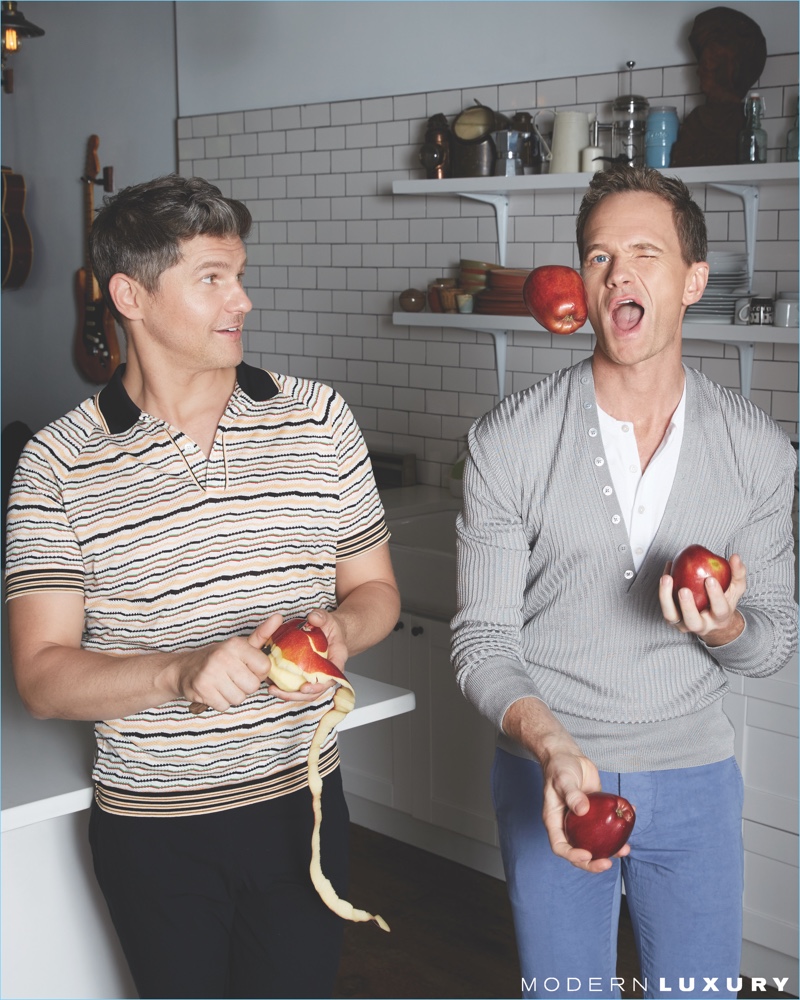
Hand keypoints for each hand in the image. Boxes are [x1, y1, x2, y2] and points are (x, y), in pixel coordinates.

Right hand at [179, 614, 282, 712]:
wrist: (185, 668)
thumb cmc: (219, 658)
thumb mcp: (240, 644)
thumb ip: (262, 634)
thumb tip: (279, 617)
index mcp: (236, 645)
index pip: (264, 667)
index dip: (259, 672)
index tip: (248, 668)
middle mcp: (223, 657)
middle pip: (253, 686)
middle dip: (245, 686)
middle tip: (233, 677)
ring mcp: (211, 673)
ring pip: (239, 698)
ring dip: (233, 695)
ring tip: (223, 684)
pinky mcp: (202, 689)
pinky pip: (224, 706)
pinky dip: (221, 702)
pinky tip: (214, 691)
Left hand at [264, 607, 343, 703]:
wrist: (330, 632)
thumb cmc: (331, 628)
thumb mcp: (328, 619)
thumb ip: (321, 617)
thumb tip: (312, 617)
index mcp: (337, 659)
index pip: (332, 677)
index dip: (318, 685)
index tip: (305, 687)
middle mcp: (328, 672)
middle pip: (317, 690)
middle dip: (299, 695)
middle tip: (282, 692)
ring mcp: (317, 676)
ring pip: (307, 692)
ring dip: (290, 695)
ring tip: (273, 690)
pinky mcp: (307, 676)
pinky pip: (299, 686)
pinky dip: (287, 688)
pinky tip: (273, 685)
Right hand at [503, 697, 626, 872]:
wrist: (568, 755)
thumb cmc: (559, 767)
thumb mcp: (563, 779)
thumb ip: (572, 794)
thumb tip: (582, 810)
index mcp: (555, 822)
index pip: (560, 846)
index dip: (573, 855)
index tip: (587, 855)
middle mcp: (569, 825)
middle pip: (579, 850)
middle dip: (594, 861)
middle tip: (608, 863)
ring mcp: (583, 820)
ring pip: (595, 841)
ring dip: (611, 848)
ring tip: (626, 850)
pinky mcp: (595, 811)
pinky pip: (607, 823)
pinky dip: (619, 824)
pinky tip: (631, 813)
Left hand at [659, 554, 746, 645]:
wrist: (713, 622)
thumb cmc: (724, 601)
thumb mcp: (735, 589)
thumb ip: (737, 573)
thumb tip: (735, 557)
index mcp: (719, 618)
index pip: (719, 609)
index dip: (715, 595)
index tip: (710, 579)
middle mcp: (701, 625)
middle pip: (693, 621)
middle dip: (688, 606)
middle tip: (684, 590)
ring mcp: (684, 624)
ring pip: (672, 616)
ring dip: (666, 598)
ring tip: (667, 578)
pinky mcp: (672, 619)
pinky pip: (665, 605)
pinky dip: (663, 589)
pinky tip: (667, 572)